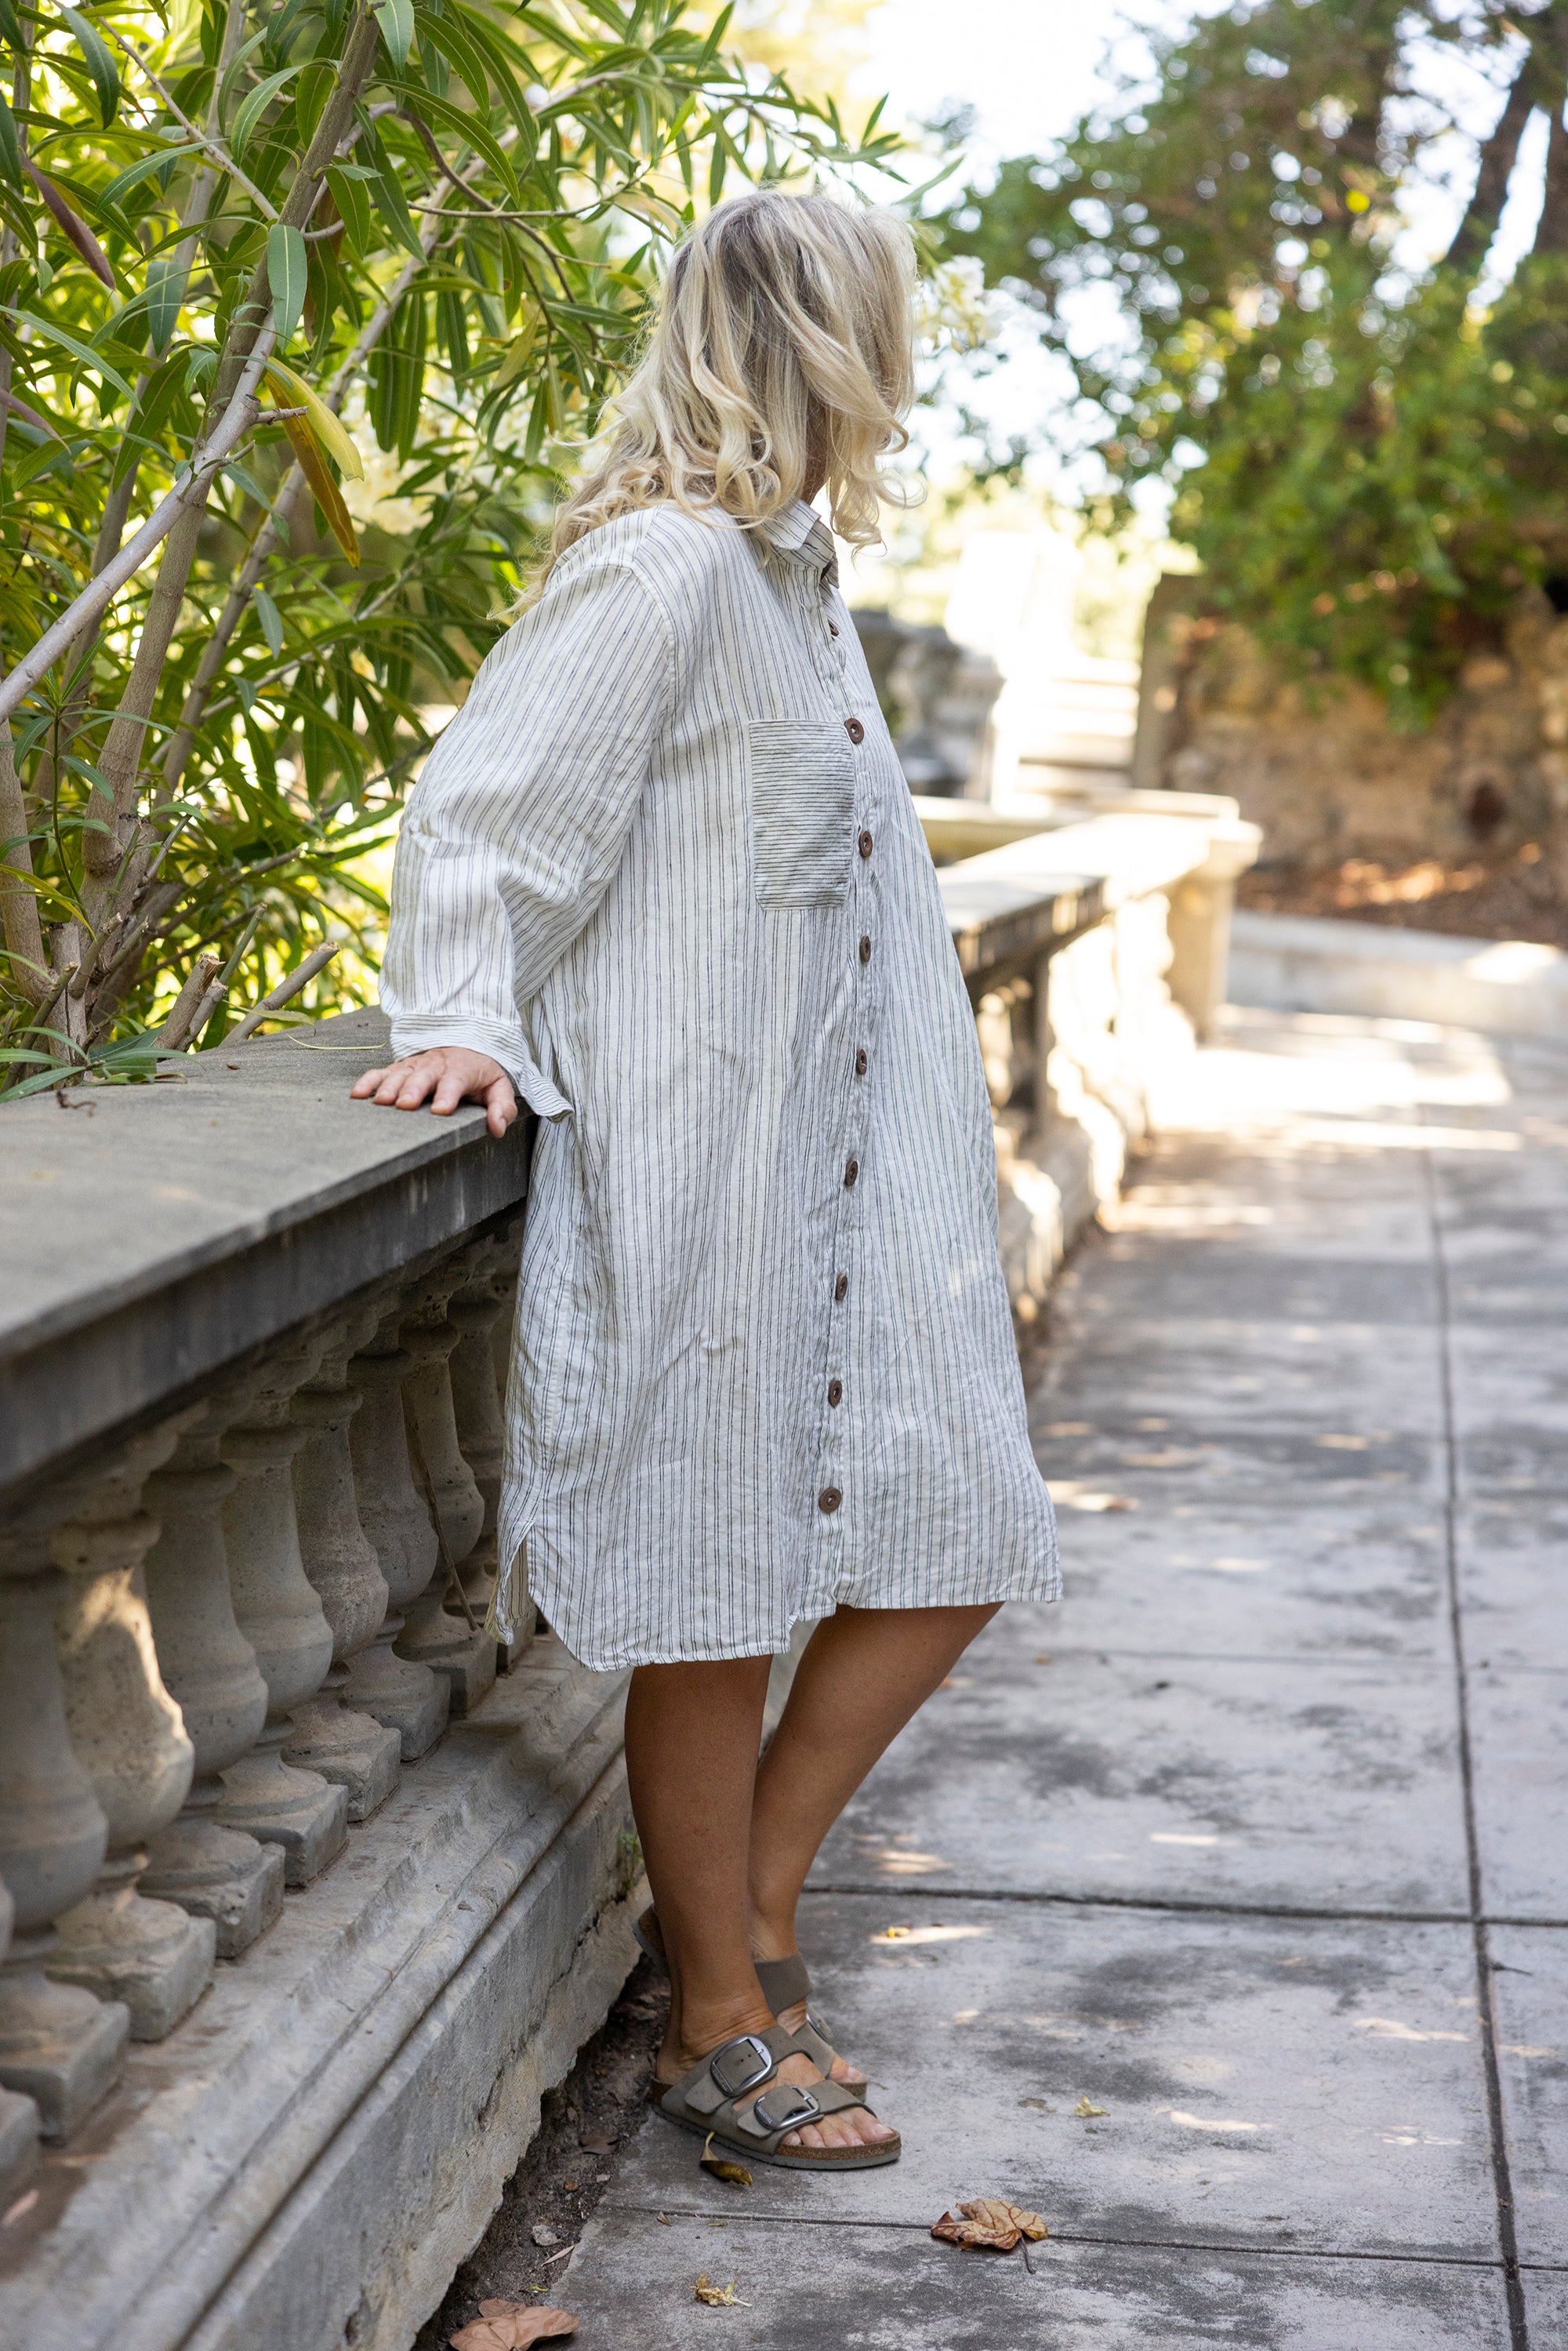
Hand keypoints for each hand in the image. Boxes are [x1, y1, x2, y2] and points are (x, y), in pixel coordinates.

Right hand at [351, 1046, 518, 1138]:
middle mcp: (436, 1065)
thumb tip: (497, 1128)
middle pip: (423, 1076)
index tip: (441, 1109)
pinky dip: (367, 1081)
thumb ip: (501, 1106)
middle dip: (413, 1089)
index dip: (448, 1093)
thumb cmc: (480, 1072)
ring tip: (380, 1103)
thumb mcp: (499, 1086)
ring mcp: (415, 1066)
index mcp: (462, 1069)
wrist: (465, 1043)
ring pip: (400, 1074)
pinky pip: (381, 1072)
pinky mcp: (399, 1069)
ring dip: (389, 1086)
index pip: (455, 1080)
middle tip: (404, 1105)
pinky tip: (357, 1095)